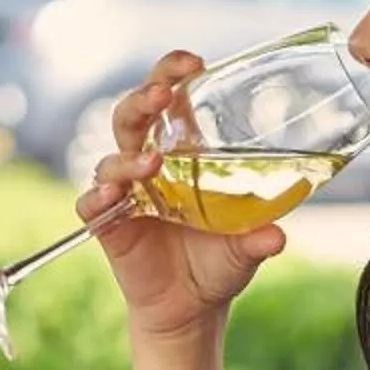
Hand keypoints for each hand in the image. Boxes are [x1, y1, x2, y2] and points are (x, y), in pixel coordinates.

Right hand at [80, 51, 284, 344]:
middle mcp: (147, 162)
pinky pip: (92, 203)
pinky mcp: (108, 223)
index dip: (172, 73)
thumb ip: (258, 238)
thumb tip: (277, 235)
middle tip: (162, 94)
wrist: (192, 308)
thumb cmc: (220, 260)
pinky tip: (116, 196)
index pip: (168, 97)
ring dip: (128, 156)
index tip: (194, 62)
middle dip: (144, 98)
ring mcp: (125, 192)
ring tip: (151, 164)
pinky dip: (99, 196)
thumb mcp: (247, 247)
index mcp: (181, 151)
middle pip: (133, 114)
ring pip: (111, 157)